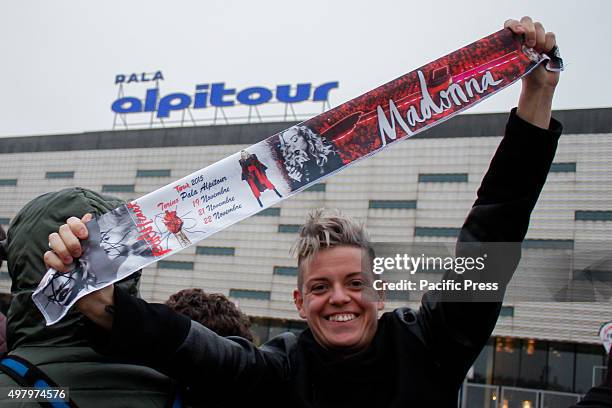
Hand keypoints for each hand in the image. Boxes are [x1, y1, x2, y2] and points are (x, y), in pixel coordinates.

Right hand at [44, 213, 114, 329]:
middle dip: (71, 240)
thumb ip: (96, 235)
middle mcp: (70, 242)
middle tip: (80, 253)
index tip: (85, 235)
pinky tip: (67, 270)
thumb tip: (89, 215)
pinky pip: (47, 256)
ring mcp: (60, 253)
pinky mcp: (53, 266)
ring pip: (52, 239)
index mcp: (82, 237)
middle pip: (62, 229)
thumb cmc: (103, 272)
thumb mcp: (104, 252)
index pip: (72, 221)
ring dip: (62, 248)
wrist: (99, 294)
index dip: (76, 225)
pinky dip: (56, 261)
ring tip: (73, 261)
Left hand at [505, 16, 558, 90]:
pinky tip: (546, 53)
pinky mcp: (549, 42)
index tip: (518, 32)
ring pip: (539, 26)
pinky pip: (550, 35)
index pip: (510, 24)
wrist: (540, 84)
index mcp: (513, 40)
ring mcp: (537, 38)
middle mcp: (524, 37)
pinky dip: (549, 44)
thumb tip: (516, 38)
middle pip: (526, 20)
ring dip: (539, 39)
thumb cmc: (526, 75)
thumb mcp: (516, 62)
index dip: (513, 25)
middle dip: (529, 30)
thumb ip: (516, 48)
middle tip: (530, 45)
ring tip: (538, 53)